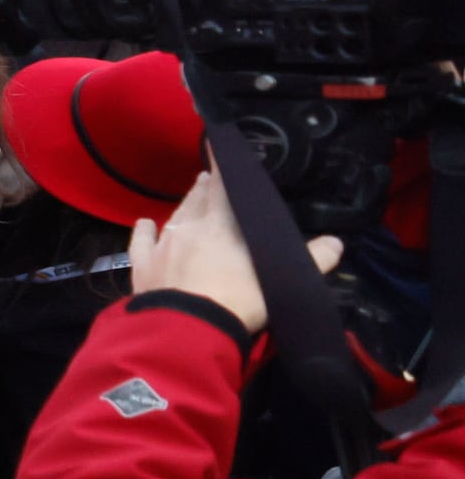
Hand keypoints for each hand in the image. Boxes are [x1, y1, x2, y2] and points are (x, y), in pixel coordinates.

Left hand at [128, 166, 340, 335]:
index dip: (224, 168)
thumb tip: (336, 242)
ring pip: (174, 217)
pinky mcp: (142, 268)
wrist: (189, 329)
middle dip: (206, 187)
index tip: (219, 148)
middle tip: (209, 178)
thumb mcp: (283, 279)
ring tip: (191, 194)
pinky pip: (141, 244)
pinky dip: (142, 232)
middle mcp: (189, 228)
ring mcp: (162, 247)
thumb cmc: (240, 300)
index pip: (224, 188)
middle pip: (198, 200)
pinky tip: (143, 223)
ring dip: (183, 204)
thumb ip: (313, 260)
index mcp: (221, 224)